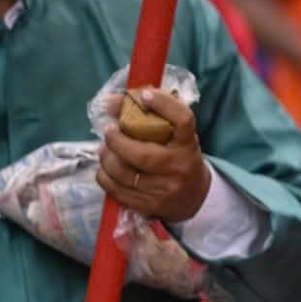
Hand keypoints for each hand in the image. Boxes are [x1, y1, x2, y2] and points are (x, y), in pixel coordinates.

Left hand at [96, 89, 211, 223]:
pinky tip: (106, 169)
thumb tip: (109, 101)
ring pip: (124, 174)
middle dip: (116, 141)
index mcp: (188, 145)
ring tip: (104, 150)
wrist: (196, 198)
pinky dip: (105, 177)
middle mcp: (178, 168)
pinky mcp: (150, 206)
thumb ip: (149, 115)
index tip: (145, 95)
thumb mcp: (175, 136)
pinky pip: (117, 190)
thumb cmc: (180, 158)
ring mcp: (164, 190)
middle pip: (142, 155)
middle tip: (109, 131)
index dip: (164, 104)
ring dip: (107, 159)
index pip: (182, 120)